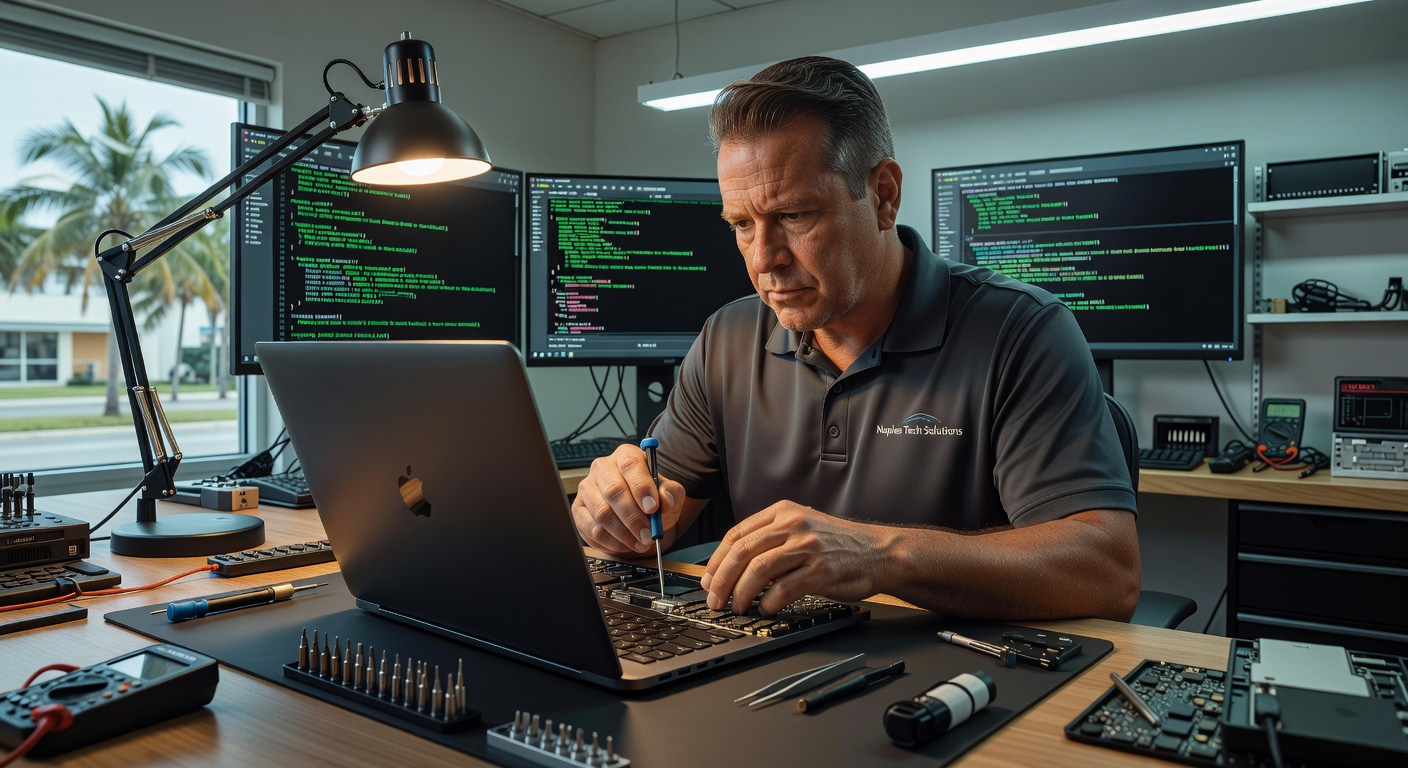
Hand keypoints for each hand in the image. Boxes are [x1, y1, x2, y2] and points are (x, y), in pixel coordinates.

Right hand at [571, 444, 685, 554]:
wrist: (639, 515)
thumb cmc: (653, 500)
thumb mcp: (670, 494)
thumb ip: (672, 494)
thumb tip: (665, 499)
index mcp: (626, 455)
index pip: (630, 464)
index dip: (641, 486)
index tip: (653, 508)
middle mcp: (602, 468)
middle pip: (613, 491)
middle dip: (633, 517)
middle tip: (649, 535)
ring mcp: (587, 488)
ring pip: (602, 513)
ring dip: (624, 534)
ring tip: (641, 543)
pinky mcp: (578, 510)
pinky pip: (592, 529)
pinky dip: (612, 542)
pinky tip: (626, 544)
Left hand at [700, 502, 884, 614]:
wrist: (879, 552)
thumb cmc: (837, 544)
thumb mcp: (801, 528)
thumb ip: (770, 539)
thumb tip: (732, 567)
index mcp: (783, 513)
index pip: (737, 534)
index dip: (716, 561)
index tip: (708, 580)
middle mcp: (793, 525)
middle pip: (742, 552)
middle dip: (721, 580)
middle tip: (714, 599)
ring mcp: (808, 547)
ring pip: (758, 570)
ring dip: (741, 594)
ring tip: (737, 607)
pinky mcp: (821, 570)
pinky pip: (784, 588)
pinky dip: (769, 602)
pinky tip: (766, 608)